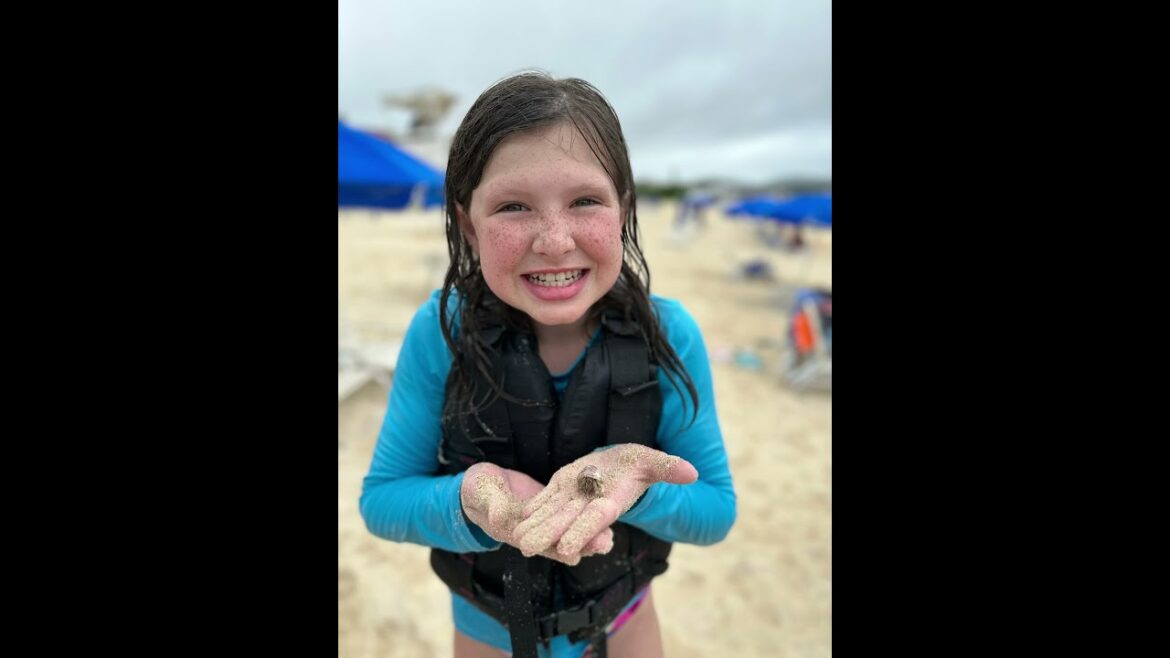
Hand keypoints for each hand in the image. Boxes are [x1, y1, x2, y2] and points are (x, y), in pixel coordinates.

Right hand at [460, 462, 613, 565]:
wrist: (479, 484)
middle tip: (607, 542)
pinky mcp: (549, 508)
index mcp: (514, 531)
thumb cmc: (476, 490)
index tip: (576, 552)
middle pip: (560, 540)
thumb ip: (494, 505)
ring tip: (611, 536)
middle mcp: (531, 531)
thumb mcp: (482, 493)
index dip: (557, 548)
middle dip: (583, 541)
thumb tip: (502, 517)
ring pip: (568, 529)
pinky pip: (568, 515)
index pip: (539, 543)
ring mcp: (542, 521)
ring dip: (588, 532)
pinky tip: (604, 512)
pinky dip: (583, 515)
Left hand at [512, 444, 698, 558]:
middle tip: (527, 547)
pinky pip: (545, 500)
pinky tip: (518, 517)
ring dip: (535, 526)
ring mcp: (572, 497)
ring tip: (516, 539)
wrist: (619, 463)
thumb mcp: (651, 460)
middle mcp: (588, 503)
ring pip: (551, 514)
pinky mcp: (559, 488)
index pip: (596, 519)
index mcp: (610, 500)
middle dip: (548, 535)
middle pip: (567, 522)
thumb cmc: (636, 463)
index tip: (568, 548)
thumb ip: (668, 468)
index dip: (583, 533)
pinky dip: (533, 509)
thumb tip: (693, 473)